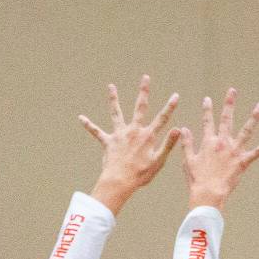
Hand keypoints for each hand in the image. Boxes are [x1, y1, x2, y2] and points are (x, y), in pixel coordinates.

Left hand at [80, 75, 179, 214]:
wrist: (120, 181)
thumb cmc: (141, 174)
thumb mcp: (159, 161)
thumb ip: (168, 144)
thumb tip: (178, 129)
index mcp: (147, 136)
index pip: (162, 119)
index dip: (170, 107)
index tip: (175, 95)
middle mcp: (133, 131)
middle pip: (140, 107)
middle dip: (144, 92)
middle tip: (145, 78)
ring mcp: (120, 135)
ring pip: (116, 113)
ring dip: (114, 99)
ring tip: (111, 86)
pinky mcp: (108, 142)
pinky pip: (96, 132)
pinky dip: (89, 125)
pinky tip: (80, 118)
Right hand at [181, 89, 258, 211]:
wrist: (208, 193)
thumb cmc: (197, 179)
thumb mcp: (188, 160)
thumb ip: (187, 143)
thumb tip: (184, 129)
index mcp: (209, 142)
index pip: (207, 121)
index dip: (207, 109)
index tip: (207, 99)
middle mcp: (223, 142)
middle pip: (227, 119)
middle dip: (229, 104)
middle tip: (232, 91)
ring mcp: (234, 151)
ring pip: (246, 130)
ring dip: (254, 117)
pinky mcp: (243, 161)